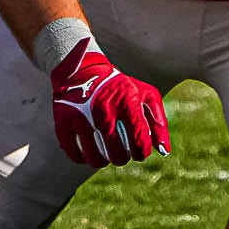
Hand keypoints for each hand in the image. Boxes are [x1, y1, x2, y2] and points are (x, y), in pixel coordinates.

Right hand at [48, 39, 171, 167]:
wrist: (82, 67)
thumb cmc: (120, 85)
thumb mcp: (145, 95)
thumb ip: (159, 123)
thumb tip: (164, 152)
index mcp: (126, 102)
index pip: (139, 143)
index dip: (142, 153)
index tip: (139, 151)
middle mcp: (103, 109)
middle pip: (118, 155)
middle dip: (123, 158)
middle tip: (121, 152)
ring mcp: (81, 116)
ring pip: (95, 159)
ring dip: (102, 161)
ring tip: (104, 153)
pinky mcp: (63, 120)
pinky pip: (75, 154)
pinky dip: (82, 158)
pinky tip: (87, 151)